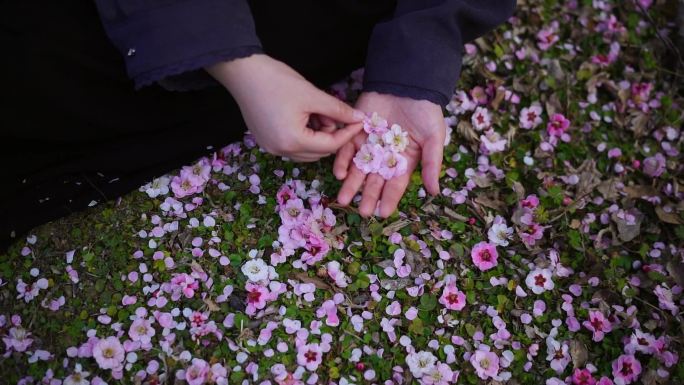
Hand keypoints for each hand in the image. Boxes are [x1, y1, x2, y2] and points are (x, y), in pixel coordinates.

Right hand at [206, 54, 364, 161]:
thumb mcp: (312, 95)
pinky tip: (303, 115)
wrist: (243, 72)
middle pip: (319, 152)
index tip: (359, 121)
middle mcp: (281, 151)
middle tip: (331, 112)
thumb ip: (338, 110)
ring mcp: (271, 148)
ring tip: (315, 111)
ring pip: (306, 151)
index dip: (347, 133)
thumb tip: (359, 119)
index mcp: (293, 141)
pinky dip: (303, 135)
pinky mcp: (266, 141)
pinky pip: (292, 145)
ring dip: (317, 135)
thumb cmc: (277, 81)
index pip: (330, 146)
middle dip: (331, 134)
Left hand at [334, 92, 445, 216]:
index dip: (389, 199)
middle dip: (367, 197)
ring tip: (343, 199)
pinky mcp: (356, 133)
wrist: (407, 83)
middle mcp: (384, 158)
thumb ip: (432, 164)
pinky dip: (342, 161)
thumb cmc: (425, 111)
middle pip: (374, 181)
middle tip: (361, 212)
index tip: (382, 213)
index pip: (395, 185)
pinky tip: (339, 173)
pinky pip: (347, 150)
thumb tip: (434, 192)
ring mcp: (369, 146)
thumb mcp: (434, 137)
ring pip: (358, 169)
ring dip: (350, 185)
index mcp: (404, 162)